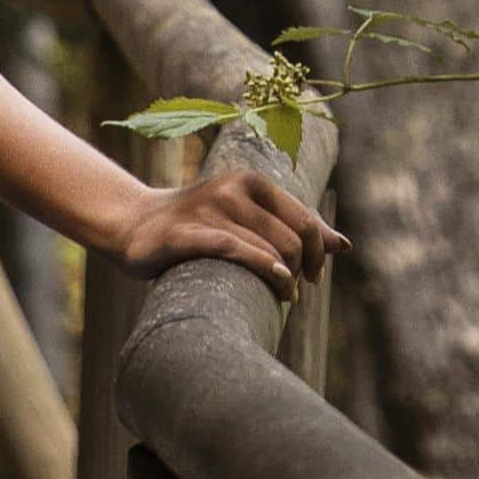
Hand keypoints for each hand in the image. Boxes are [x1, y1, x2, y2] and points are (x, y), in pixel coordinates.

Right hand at [116, 155, 338, 286]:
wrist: (133, 224)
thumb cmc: (200, 225)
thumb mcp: (248, 217)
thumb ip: (292, 227)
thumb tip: (345, 245)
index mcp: (251, 181)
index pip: (305, 220)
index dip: (318, 253)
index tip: (312, 278)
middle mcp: (231, 189)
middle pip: (291, 240)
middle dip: (301, 271)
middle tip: (291, 293)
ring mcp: (206, 209)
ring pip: (267, 249)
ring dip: (284, 281)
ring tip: (282, 297)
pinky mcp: (183, 234)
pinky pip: (232, 250)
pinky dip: (260, 267)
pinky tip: (275, 283)